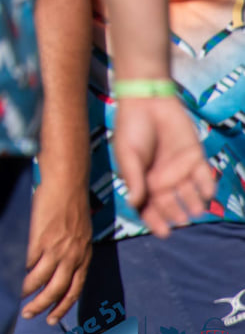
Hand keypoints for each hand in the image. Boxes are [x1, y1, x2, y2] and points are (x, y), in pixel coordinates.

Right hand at [21, 174, 90, 323]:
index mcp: (85, 256)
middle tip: (30, 315)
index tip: (52, 318)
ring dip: (31, 294)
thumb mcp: (80, 232)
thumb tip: (59, 264)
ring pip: (43, 280)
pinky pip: (32, 262)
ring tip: (21, 300)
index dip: (63, 306)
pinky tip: (19, 276)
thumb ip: (72, 250)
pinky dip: (26, 272)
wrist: (66, 182)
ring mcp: (57, 248)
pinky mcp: (42, 239)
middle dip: (44, 307)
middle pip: (58, 291)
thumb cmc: (72, 203)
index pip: (75, 290)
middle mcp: (74, 256)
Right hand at [111, 95, 213, 236]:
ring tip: (194, 211)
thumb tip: (135, 203)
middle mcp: (161, 179)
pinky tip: (207, 194)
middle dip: (175, 214)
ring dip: (193, 204)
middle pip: (169, 204)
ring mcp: (179, 169)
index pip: (148, 206)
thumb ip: (133, 178)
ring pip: (189, 195)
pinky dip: (207, 188)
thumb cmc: (131, 127)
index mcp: (142, 180)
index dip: (154, 220)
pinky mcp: (195, 158)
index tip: (163, 232)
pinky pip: (204, 178)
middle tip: (179, 219)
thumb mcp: (127, 154)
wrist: (147, 101)